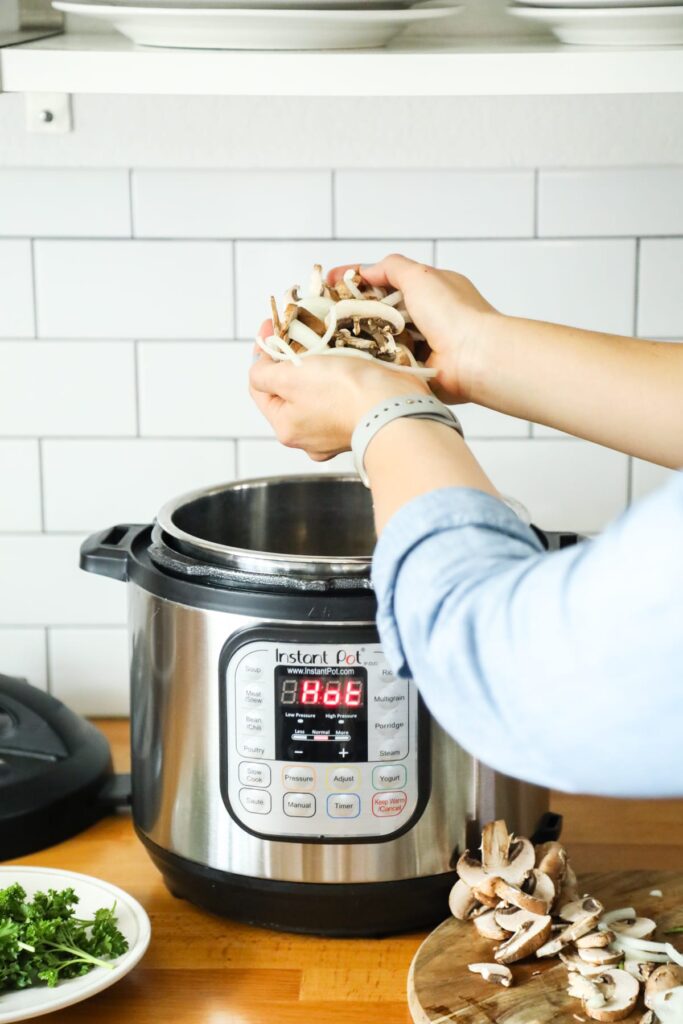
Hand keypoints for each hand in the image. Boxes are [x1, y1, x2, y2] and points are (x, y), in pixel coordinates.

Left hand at [249, 328, 430, 460]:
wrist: (397, 407)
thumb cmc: (344, 393)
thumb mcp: (290, 377)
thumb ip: (263, 374)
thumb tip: (258, 370)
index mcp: (287, 428)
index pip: (260, 388)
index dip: (263, 354)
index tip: (272, 327)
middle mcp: (309, 436)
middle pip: (289, 389)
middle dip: (291, 358)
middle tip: (298, 329)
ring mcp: (336, 430)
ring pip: (317, 390)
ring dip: (318, 364)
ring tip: (324, 339)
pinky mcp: (361, 418)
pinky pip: (343, 393)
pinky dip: (342, 374)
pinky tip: (347, 358)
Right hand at [329, 255, 499, 404]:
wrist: (474, 358)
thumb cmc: (453, 313)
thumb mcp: (420, 275)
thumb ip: (391, 267)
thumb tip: (365, 271)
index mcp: (428, 292)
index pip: (384, 282)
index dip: (354, 281)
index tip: (327, 283)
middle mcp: (423, 318)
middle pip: (378, 311)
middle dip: (351, 311)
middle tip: (320, 313)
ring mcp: (418, 346)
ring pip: (378, 338)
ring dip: (358, 337)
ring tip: (326, 335)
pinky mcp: (413, 370)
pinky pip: (385, 363)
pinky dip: (371, 360)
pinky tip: (347, 358)